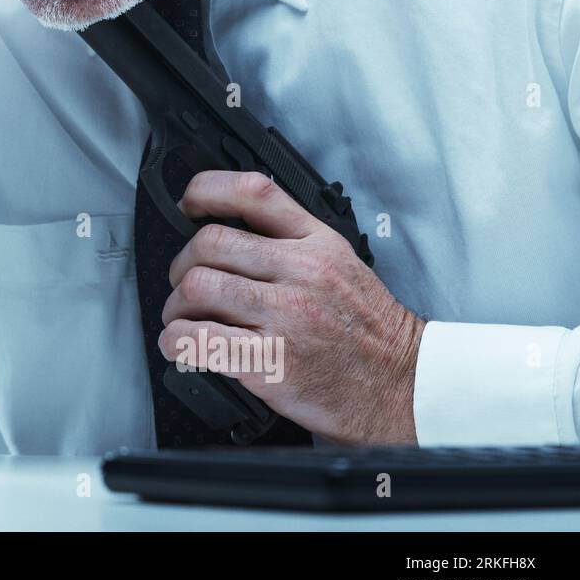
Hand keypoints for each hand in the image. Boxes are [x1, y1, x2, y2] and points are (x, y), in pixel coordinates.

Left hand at [157, 170, 425, 443]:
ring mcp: (286, 315)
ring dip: (175, 308)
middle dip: (181, 266)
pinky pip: (197, 339)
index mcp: (317, 243)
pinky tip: (183, 348)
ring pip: (197, 287)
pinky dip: (175, 343)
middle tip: (184, 287)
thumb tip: (232, 233)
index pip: (253, 192)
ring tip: (184, 321)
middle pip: (209, 242)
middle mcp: (301, 272)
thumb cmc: (370, 335)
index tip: (187, 205)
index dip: (206, 190)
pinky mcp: (271, 361)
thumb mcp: (343, 266)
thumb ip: (294, 243)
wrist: (404, 389)